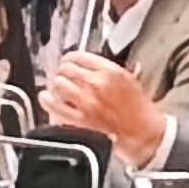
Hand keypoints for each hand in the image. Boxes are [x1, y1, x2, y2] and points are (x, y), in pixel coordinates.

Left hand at [44, 52, 165, 156]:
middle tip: (62, 73)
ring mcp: (87, 102)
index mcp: (111, 72)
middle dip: (62, 70)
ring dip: (57, 83)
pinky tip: (47, 97)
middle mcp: (97, 84)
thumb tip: (90, 62)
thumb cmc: (138, 107)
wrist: (141, 130)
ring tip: (58, 85)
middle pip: (67, 69)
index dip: (70, 57)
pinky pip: (55, 106)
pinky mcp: (80, 119)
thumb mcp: (130, 79)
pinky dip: (48, 100)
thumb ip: (110, 69)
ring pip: (59, 84)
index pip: (80, 56)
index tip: (68, 60)